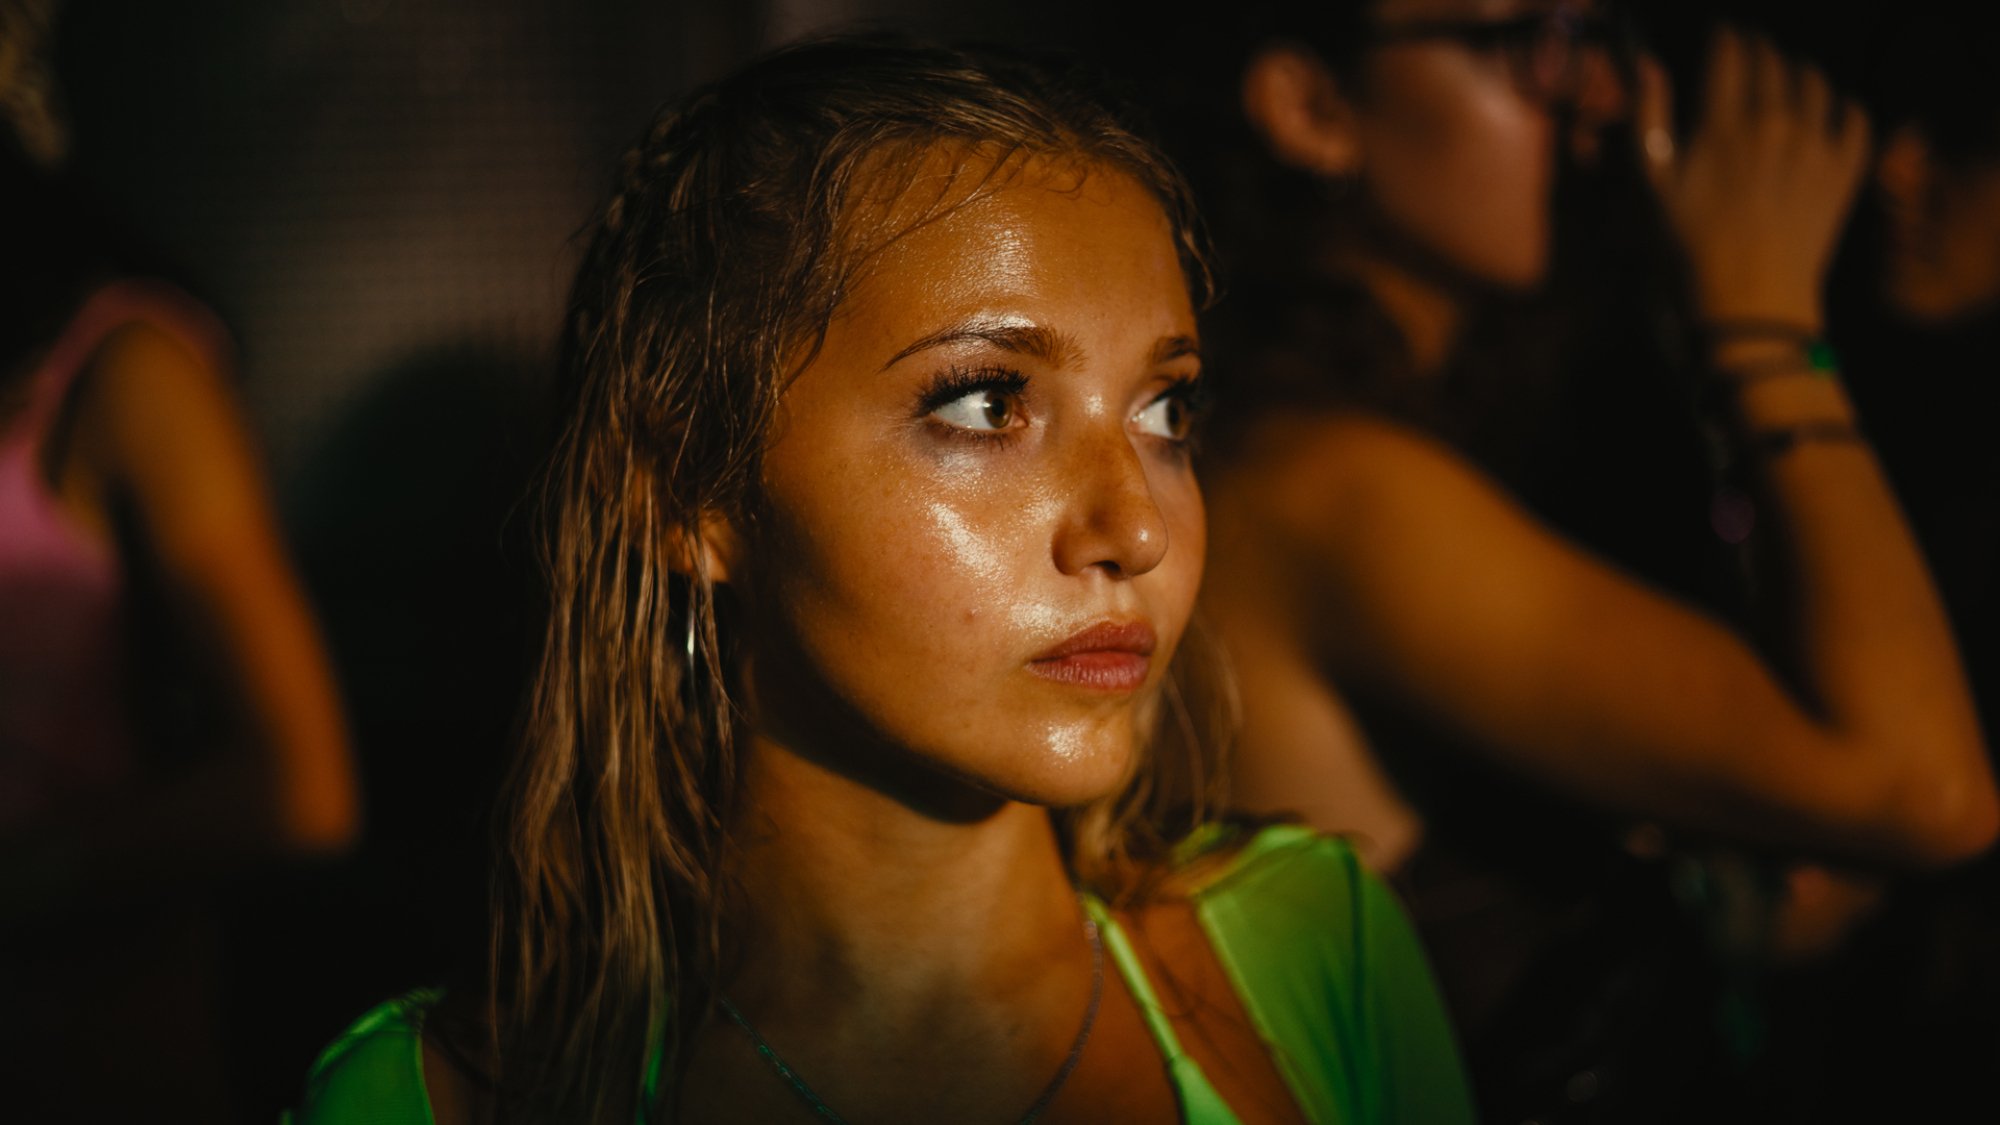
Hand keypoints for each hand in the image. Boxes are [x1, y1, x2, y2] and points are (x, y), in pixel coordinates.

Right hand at [1637, 30, 1870, 331]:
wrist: (1750, 302)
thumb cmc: (1688, 248)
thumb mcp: (1653, 185)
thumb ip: (1650, 119)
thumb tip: (1649, 64)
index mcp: (1726, 124)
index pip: (1733, 53)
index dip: (1727, 36)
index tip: (1722, 36)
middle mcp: (1778, 123)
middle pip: (1775, 61)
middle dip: (1760, 51)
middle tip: (1750, 55)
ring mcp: (1818, 146)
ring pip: (1816, 83)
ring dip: (1799, 73)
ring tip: (1787, 79)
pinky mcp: (1845, 172)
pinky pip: (1856, 118)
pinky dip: (1845, 107)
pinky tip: (1831, 113)